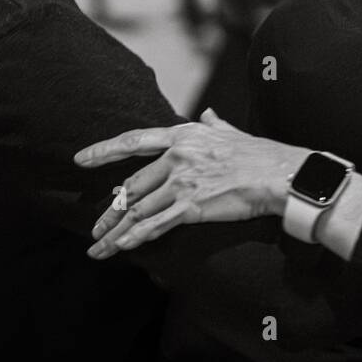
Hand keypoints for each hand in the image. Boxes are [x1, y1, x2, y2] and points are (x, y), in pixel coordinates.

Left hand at [74, 109, 310, 258]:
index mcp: (183, 137)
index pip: (135, 141)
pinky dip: (135, 237)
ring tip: (98, 248)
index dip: (104, 150)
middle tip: (93, 228)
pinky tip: (122, 247)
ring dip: (114, 232)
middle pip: (131, 186)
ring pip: (137, 210)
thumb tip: (208, 113)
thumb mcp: (232, 133)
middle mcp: (177, 157)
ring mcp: (183, 182)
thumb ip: (214, 124)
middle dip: (108, 211)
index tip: (81, 160)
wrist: (280, 174)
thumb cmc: (260, 154)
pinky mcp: (192, 206)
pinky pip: (156, 225)